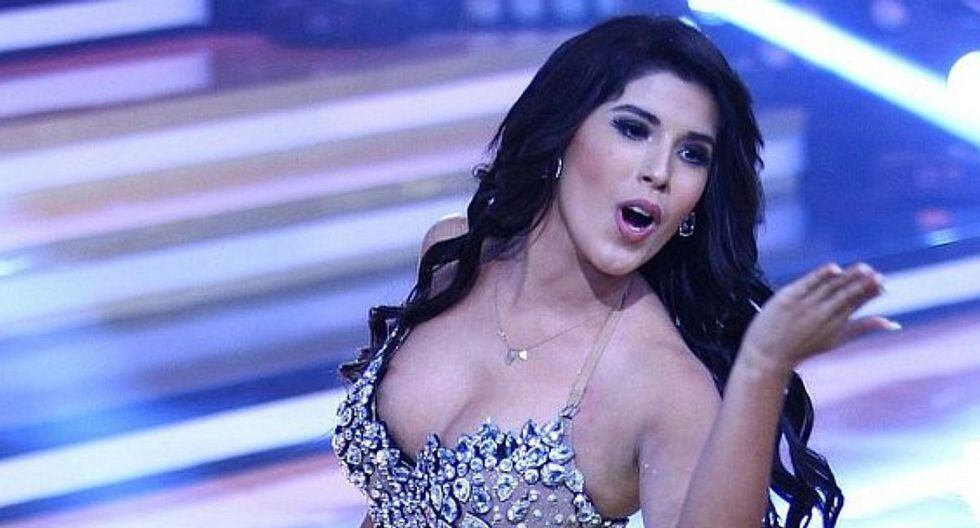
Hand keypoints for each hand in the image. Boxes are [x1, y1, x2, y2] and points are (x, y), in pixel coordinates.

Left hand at [740, 262, 899, 373]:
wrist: (767, 356)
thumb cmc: (802, 347)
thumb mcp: (835, 340)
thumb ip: (862, 328)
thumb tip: (893, 323)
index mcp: (835, 325)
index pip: (855, 305)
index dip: (869, 293)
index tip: (882, 283)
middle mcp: (822, 315)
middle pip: (845, 296)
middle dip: (862, 286)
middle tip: (877, 275)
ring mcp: (804, 306)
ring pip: (829, 288)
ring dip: (848, 278)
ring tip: (863, 268)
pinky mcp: (787, 298)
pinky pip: (807, 284)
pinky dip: (821, 276)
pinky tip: (835, 268)